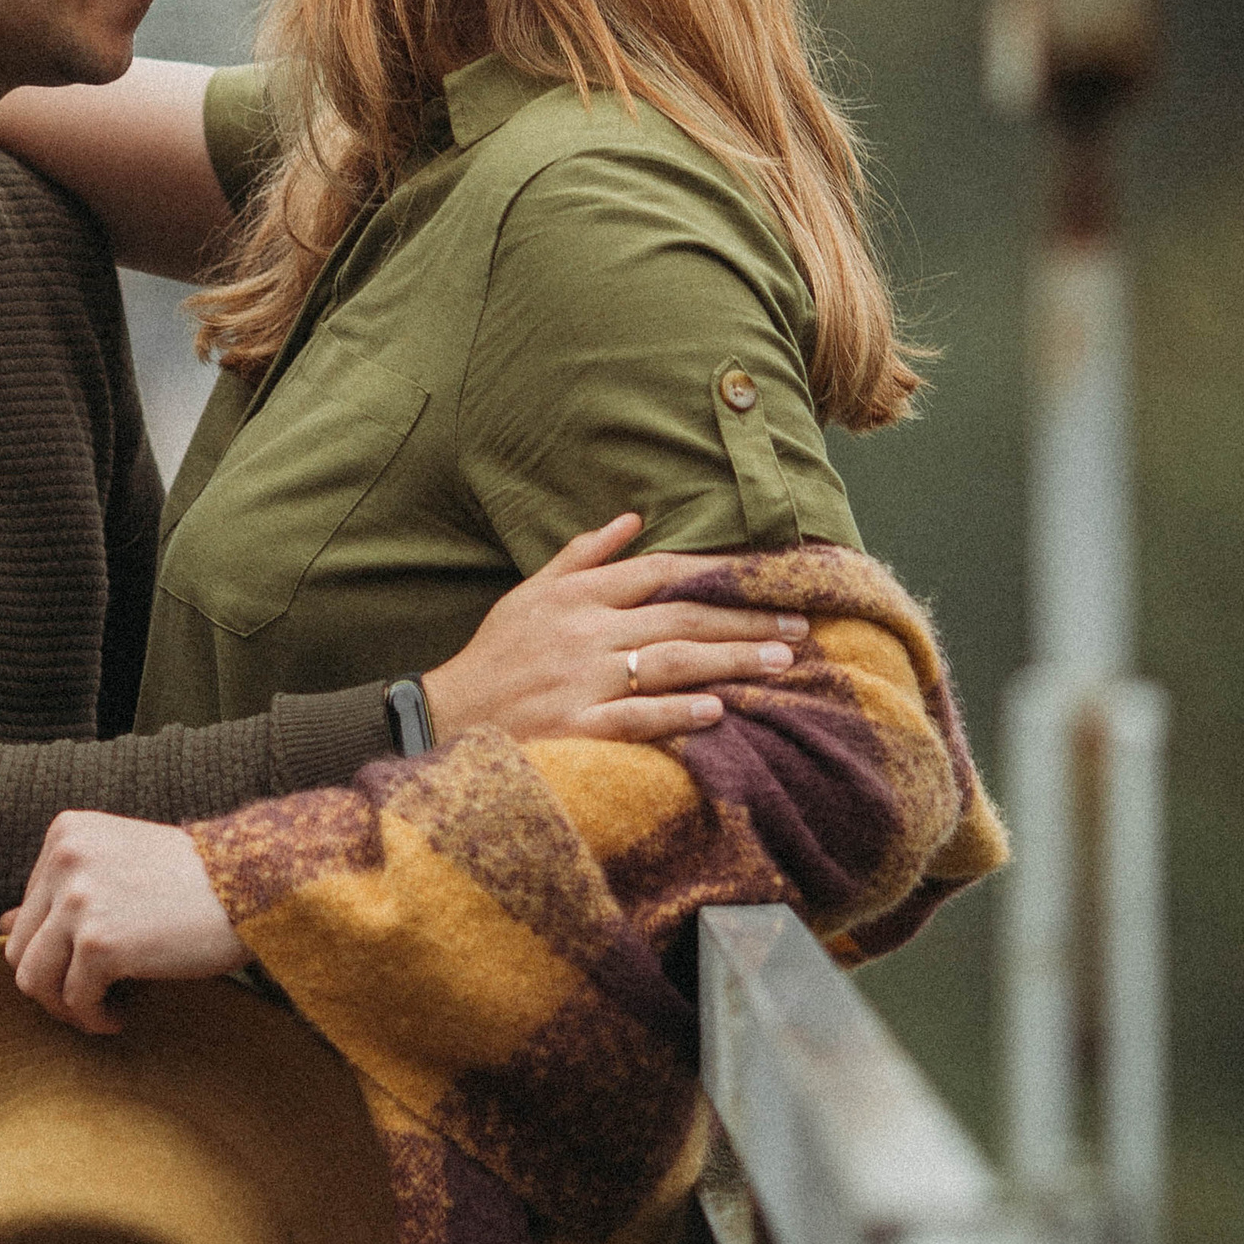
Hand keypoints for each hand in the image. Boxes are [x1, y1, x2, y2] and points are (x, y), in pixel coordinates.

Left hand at [3, 812, 245, 1036]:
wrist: (254, 886)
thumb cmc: (193, 881)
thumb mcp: (118, 870)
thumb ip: (58, 893)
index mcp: (64, 833)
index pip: (28, 910)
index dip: (56, 948)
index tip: (92, 964)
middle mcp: (63, 858)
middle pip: (20, 947)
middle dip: (52, 983)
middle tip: (91, 998)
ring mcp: (78, 900)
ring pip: (33, 979)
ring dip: (65, 1007)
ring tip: (102, 1010)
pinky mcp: (100, 943)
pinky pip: (75, 1000)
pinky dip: (95, 1018)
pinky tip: (122, 1015)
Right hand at [420, 513, 805, 745]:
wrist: (445, 715)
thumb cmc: (495, 655)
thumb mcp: (531, 593)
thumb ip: (583, 555)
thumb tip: (633, 518)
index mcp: (578, 595)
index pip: (660, 572)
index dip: (719, 572)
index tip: (770, 578)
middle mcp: (585, 632)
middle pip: (680, 617)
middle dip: (745, 620)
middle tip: (799, 625)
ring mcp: (582, 680)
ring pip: (670, 662)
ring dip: (730, 660)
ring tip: (781, 661)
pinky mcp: (576, 726)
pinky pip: (635, 715)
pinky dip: (677, 712)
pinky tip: (717, 710)